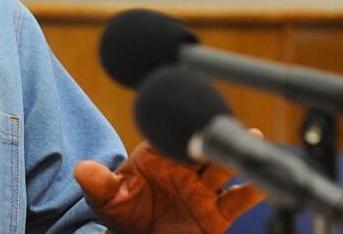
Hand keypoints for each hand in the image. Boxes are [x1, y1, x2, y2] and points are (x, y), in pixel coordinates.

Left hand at [74, 140, 262, 233]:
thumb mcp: (107, 200)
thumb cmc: (124, 215)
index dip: (181, 131)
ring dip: (237, 155)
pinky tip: (261, 184)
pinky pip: (237, 200)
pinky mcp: (217, 214)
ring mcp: (203, 190)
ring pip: (224, 168)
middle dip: (214, 136)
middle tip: (224, 127)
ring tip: (254, 139)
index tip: (188, 127)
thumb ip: (99, 184)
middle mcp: (185, 169)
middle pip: (203, 147)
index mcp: (159, 157)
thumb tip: (82, 170)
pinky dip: (251, 192)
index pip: (173, 138)